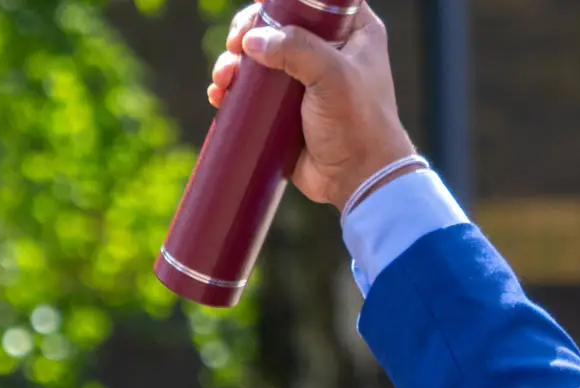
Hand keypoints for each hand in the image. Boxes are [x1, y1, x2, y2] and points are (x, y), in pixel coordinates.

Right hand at [209, 1, 416, 211]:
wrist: (357, 178)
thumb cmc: (359, 124)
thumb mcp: (333, 76)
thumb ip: (297, 49)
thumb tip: (253, 41)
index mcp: (354, 31)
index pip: (314, 0)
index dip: (281, 1)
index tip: (259, 10)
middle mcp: (330, 49)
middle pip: (277, 23)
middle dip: (248, 30)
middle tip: (236, 45)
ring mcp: (305, 78)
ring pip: (259, 54)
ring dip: (234, 61)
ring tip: (225, 78)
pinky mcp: (285, 105)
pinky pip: (252, 87)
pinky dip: (232, 86)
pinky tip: (220, 94)